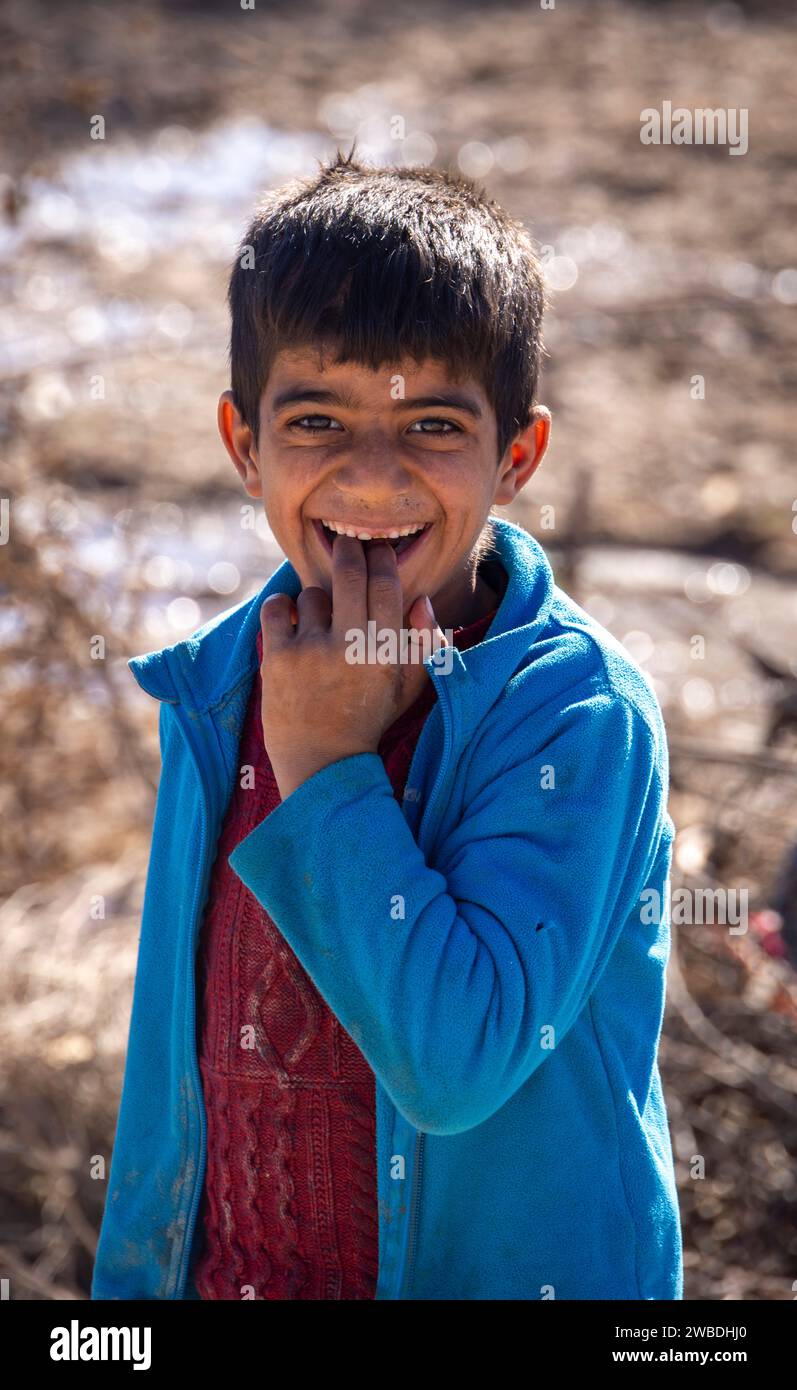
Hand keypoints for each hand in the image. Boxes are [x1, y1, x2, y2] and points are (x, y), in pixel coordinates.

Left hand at [260, 534, 447, 798]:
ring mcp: (310, 651)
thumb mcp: (408, 687)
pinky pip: (276, 608)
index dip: (381, 559)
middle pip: (349, 574)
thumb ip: (424, 644)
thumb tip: (421, 599)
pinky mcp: (277, 659)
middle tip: (348, 544)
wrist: (322, 763)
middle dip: (349, 550)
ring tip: (321, 618)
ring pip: (312, 593)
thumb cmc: (369, 721)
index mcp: (384, 651)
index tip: (378, 549)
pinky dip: (281, 605)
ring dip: (317, 597)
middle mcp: (348, 646)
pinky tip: (290, 615)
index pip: (385, 585)